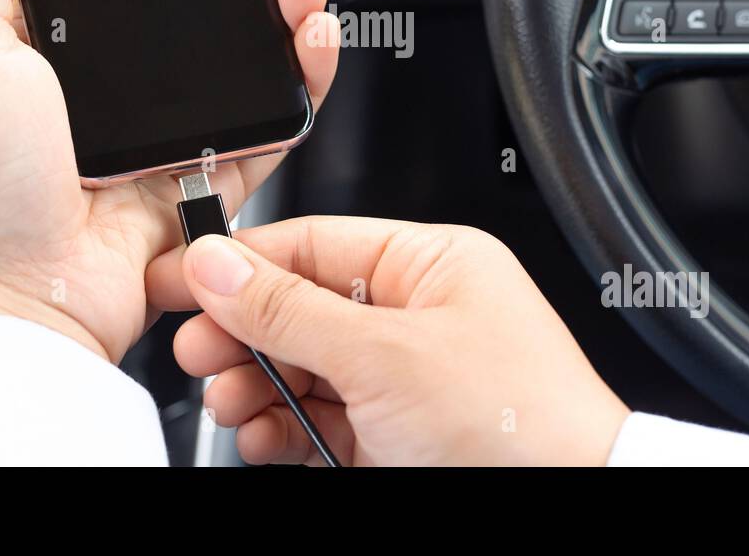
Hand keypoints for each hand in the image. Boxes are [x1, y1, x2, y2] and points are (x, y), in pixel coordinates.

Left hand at [0, 0, 337, 362]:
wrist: (16, 300)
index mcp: (59, 55)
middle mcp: (118, 94)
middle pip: (203, 12)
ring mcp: (168, 137)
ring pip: (248, 62)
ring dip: (286, 13)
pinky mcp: (208, 181)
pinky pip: (270, 128)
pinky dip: (302, 86)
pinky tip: (312, 43)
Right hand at [146, 216, 630, 464]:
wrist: (569, 506)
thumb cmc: (521, 424)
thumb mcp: (386, 355)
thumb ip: (290, 310)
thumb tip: (218, 265)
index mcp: (431, 264)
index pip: (312, 243)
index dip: (239, 261)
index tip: (180, 279)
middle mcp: (416, 315)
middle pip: (298, 308)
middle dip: (243, 334)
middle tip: (198, 352)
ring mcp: (404, 379)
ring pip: (302, 369)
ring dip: (255, 386)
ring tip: (230, 401)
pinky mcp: (394, 435)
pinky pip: (318, 420)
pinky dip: (280, 429)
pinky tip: (260, 436)